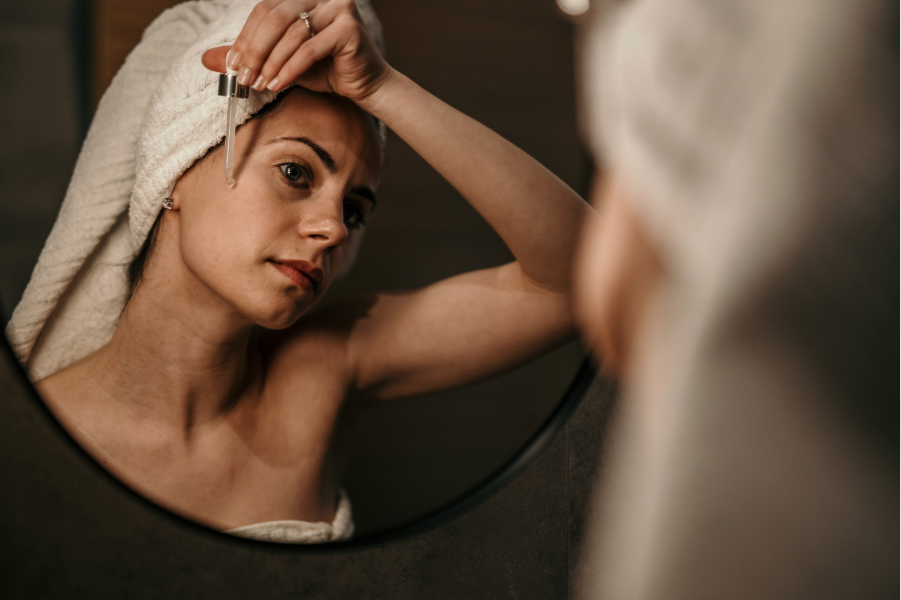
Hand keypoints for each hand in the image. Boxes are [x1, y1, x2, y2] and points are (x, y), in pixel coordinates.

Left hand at [202, 0, 391, 103]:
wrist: (366, 85)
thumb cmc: (327, 70)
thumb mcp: (281, 62)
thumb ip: (250, 56)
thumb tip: (208, 59)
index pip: (265, 9)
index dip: (245, 37)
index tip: (233, 65)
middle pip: (275, 17)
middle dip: (255, 50)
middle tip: (244, 77)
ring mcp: (339, 7)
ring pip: (292, 34)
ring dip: (271, 63)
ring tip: (261, 85)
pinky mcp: (349, 28)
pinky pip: (309, 49)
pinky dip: (289, 69)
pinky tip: (278, 85)